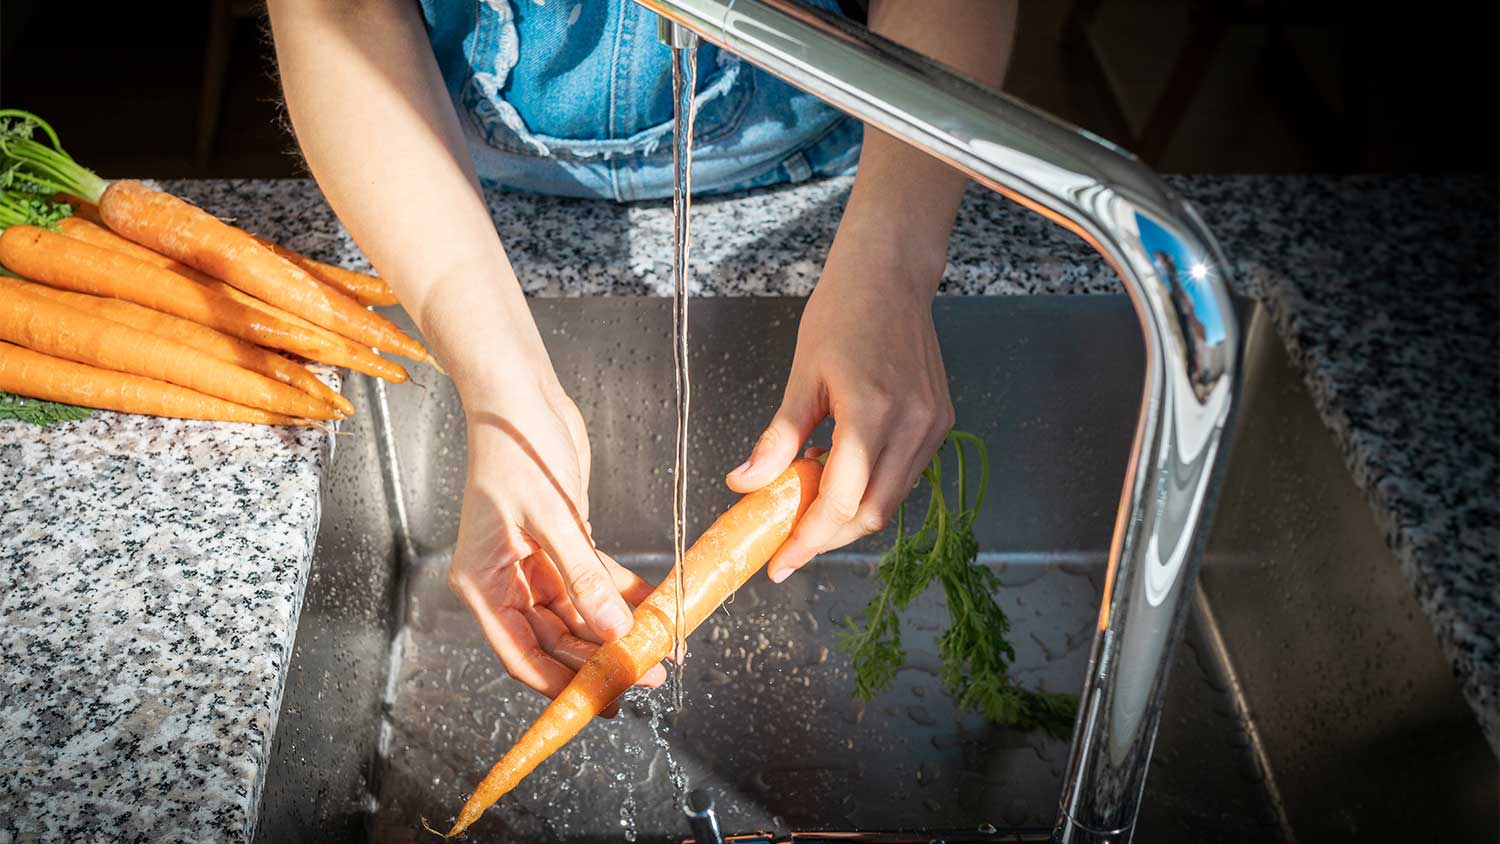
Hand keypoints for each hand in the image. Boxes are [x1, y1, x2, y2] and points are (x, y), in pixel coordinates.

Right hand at [448, 374, 666, 704]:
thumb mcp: (553, 517)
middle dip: (599, 660)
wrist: (520, 395)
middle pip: (554, 641)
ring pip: (576, 616)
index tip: (605, 699)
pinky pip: (591, 582)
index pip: (522, 655)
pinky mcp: (560, 542)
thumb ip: (584, 578)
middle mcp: (505, 579)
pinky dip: (620, 595)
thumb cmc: (517, 448)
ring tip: (658, 648)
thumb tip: (613, 632)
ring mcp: (533, 563)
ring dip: (615, 631)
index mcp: (484, 582)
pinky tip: (653, 608)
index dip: (563, 684)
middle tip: (646, 673)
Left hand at [726, 224, 954, 582]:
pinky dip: (872, 491)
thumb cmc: (842, 314)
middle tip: (789, 547)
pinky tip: (841, 480)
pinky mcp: (940, 422)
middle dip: (828, 539)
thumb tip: (745, 484)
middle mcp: (911, 425)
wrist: (890, 277)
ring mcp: (932, 426)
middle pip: (872, 514)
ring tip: (809, 512)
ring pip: (892, 501)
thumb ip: (777, 438)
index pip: (841, 501)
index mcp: (872, 412)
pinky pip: (905, 477)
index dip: (809, 540)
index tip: (781, 563)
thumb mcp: (802, 377)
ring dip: (849, 518)